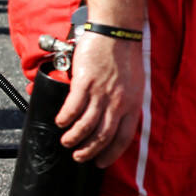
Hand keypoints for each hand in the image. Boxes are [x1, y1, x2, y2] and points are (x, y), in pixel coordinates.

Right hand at [55, 31, 145, 165]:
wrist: (117, 32)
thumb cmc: (125, 56)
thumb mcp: (135, 84)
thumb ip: (124, 102)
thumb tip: (113, 118)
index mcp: (132, 104)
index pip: (123, 137)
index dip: (111, 153)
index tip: (101, 163)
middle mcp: (118, 102)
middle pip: (103, 136)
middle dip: (89, 151)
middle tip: (79, 157)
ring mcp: (102, 92)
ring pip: (86, 125)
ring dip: (74, 138)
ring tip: (67, 142)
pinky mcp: (86, 82)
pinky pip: (73, 107)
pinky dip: (65, 118)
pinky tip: (60, 122)